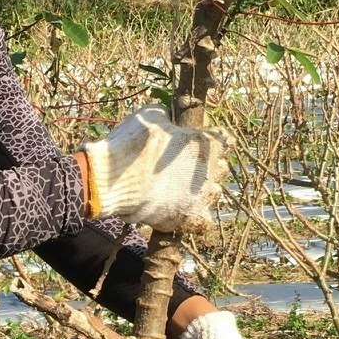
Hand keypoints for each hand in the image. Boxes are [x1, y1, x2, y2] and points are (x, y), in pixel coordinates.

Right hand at [78, 106, 227, 232]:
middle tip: (188, 164)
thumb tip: (167, 118)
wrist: (114, 180)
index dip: (212, 138)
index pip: (224, 139)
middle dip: (208, 165)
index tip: (199, 138)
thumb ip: (167, 117)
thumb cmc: (132, 144)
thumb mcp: (151, 116)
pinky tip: (185, 213)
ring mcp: (201, 198)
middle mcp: (210, 171)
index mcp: (206, 144)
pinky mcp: (188, 219)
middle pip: (221, 167)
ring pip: (214, 193)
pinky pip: (203, 223)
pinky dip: (197, 218)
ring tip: (184, 188)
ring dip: (204, 189)